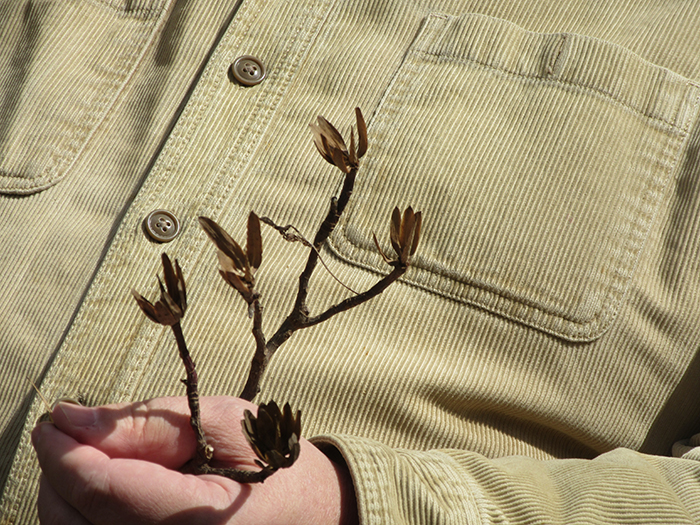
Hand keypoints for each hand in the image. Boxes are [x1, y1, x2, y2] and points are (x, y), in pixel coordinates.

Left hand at [32, 396, 357, 524]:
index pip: (104, 492)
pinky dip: (84, 514)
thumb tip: (71, 416)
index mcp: (201, 518)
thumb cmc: (271, 457)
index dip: (65, 453)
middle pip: (77, 521)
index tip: (51, 420)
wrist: (305, 508)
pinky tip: (103, 485)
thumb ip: (144, 421)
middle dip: (59, 471)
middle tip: (68, 430)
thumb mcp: (218, 421)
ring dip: (66, 493)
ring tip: (89, 455)